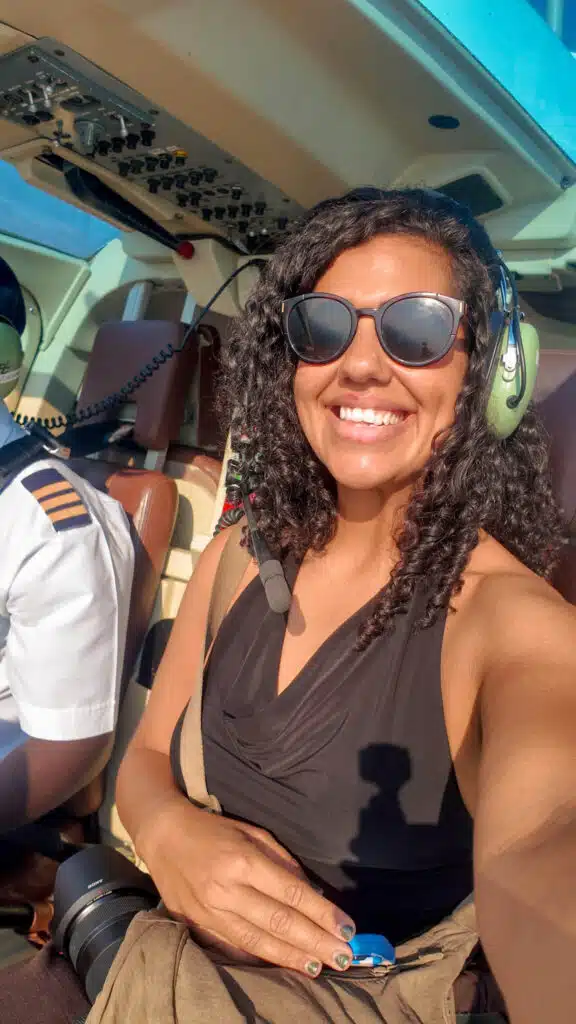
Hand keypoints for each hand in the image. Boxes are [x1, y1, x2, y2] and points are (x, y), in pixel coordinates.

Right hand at [139, 798, 354, 976]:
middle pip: (279, 922)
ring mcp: (210, 912)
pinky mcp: (197, 925)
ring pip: (258, 942)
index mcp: (243, 861)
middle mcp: (227, 890)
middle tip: (344, 956)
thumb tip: (311, 892)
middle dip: (316, 941)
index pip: (291, 893)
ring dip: (292, 957)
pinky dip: (261, 959)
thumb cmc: (213, 829)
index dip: (322, 913)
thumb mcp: (252, 832)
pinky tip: (283, 964)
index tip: (347, 928)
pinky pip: (234, 948)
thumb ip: (281, 861)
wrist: (162, 836)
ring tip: (320, 966)